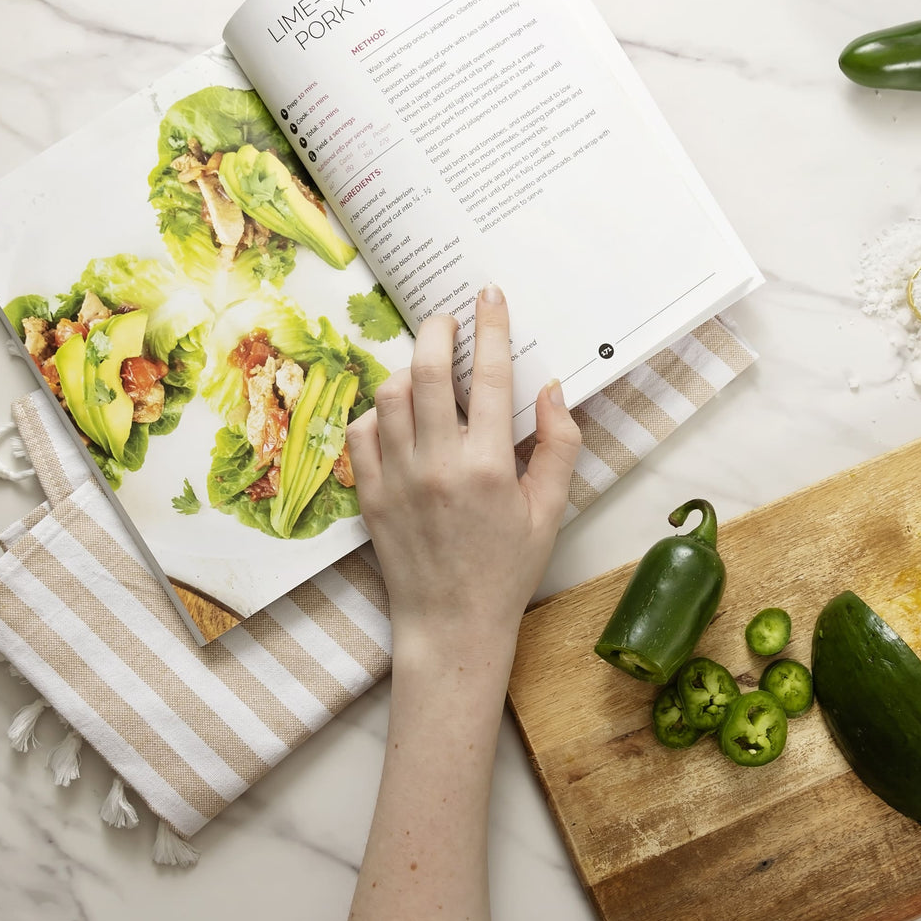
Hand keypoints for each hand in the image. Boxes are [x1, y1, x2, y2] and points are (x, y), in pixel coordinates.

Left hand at [345, 283, 581, 661]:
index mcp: (489, 466)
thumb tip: (552, 389)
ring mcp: (397, 478)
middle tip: (447, 319)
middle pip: (430, 371)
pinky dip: (377, 412)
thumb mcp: (550, 510)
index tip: (490, 296)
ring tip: (426, 367)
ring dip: (409, 369)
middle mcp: (438, 465)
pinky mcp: (370, 495)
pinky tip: (397, 415)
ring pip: (390, 395)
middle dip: (438, 331)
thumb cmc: (507, 569)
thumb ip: (559, 446)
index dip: (492, 327)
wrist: (452, 624)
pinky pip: (362, 432)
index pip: (490, 376)